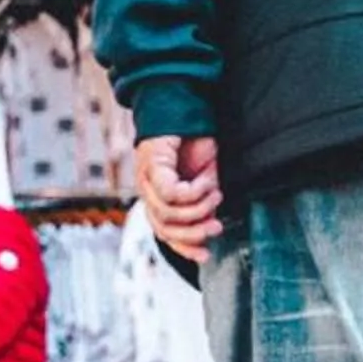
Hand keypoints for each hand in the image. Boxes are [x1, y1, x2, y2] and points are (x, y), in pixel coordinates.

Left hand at [137, 135, 222, 262]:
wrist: (187, 106)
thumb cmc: (196, 141)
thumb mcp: (205, 179)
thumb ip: (202, 203)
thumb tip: (209, 225)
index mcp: (158, 198)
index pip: (164, 233)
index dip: (183, 248)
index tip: (206, 255)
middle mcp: (147, 191)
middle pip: (163, 229)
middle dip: (193, 233)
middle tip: (217, 227)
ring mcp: (146, 178)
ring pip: (167, 213)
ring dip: (198, 209)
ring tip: (216, 195)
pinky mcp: (151, 164)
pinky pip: (170, 192)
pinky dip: (193, 192)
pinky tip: (206, 181)